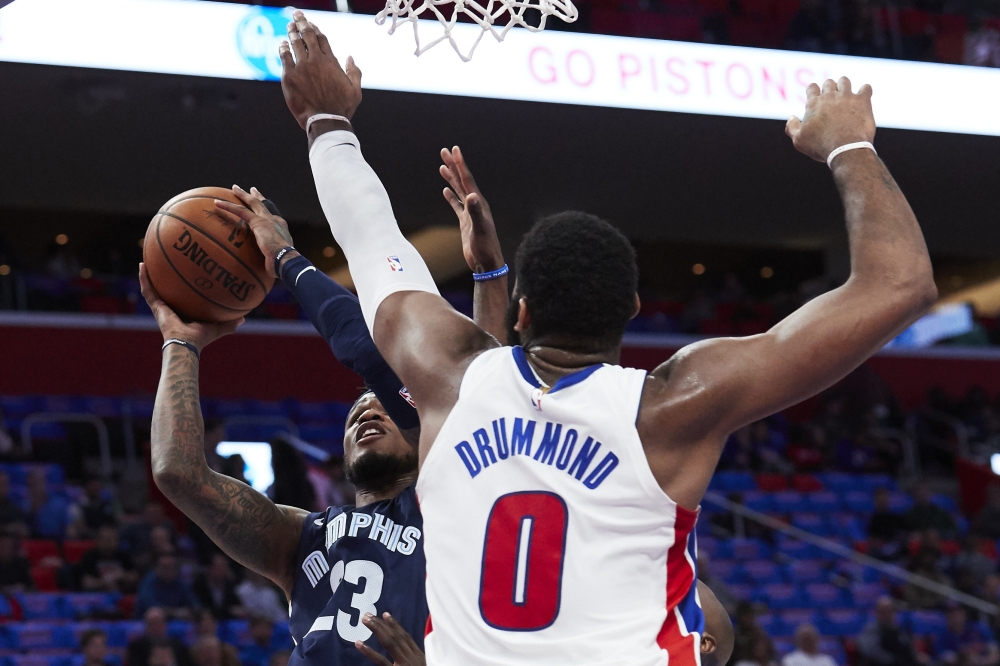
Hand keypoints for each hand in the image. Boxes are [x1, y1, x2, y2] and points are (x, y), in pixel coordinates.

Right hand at [139, 263, 242, 351]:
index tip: (184, 274)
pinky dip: (144, 278)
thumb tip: (244, 318)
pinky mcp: (155, 306)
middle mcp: (171, 308)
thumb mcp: (218, 327)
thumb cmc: (201, 338)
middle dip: (164, 277)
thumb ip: (230, 323)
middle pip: (166, 290)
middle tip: (164, 262)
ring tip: (146, 259)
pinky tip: (142, 265)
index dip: (181, 287)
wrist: (186, 344)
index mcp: (183, 312)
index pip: (182, 297)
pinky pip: (147, 290)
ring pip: (153, 287)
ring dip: (149, 274)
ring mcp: (161, 307)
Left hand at [215, 186, 294, 277]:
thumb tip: (266, 270)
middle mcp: (275, 220)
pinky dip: (227, 206)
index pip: (272, 215)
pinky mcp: (258, 222)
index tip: (262, 205)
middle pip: (264, 205)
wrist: (286, 260)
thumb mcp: (277, 259)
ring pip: (252, 203)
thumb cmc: (283, 265)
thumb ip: (270, 260)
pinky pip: (240, 211)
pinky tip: (217, 203)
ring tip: (234, 188)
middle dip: (256, 196)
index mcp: (280, 228)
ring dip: (242, 195)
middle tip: (251, 190)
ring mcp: (266, 220)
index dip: (266, 209)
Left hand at [279, 10, 361, 128]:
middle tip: (296, 15)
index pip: (321, 38)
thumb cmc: (342, 108)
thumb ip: (354, 72)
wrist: (326, 120)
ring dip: (291, 33)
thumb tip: (350, 57)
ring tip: (289, 26)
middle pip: (307, 35)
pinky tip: (282, 44)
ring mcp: (301, 67)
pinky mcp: (289, 76)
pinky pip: (284, 57)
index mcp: (331, 62)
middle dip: (301, 23)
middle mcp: (316, 60)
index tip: (310, 23)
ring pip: (295, 44)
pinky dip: (283, 48)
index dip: (315, 28)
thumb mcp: (356, 90)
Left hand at [354, 612, 425, 665]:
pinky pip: (381, 661)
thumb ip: (414, 660)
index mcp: (420, 657)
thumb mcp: (422, 665)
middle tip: (368, 614)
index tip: (385, 615)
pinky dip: (369, 651)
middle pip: (396, 637)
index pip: (406, 637)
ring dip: (377, 629)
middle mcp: (413, 658)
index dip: (395, 625)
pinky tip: (359, 644)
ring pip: (390, 643)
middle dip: (381, 624)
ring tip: (365, 620)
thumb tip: (404, 655)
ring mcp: (405, 665)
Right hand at [439, 146, 502, 272]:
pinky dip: (451, 197)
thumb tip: (471, 196)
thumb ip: (475, 212)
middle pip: (462, 181)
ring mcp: (470, 213)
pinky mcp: (466, 222)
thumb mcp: (480, 229)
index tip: (454, 150)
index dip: (460, 164)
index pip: (467, 179)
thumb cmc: (485, 248)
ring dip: (451, 178)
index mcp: (479, 203)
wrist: (487, 263)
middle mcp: (475, 205)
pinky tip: (445, 191)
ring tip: (442, 166)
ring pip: (459, 190)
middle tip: (444, 151)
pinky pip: (456, 205)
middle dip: (453, 166)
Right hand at [786, 77, 875, 163]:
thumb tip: (791, 117)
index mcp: (814, 104)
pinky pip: (866, 88)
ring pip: (844, 81)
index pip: (812, 87)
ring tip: (846, 94)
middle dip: (829, 88)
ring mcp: (847, 96)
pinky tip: (863, 97)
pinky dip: (864, 91)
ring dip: (844, 85)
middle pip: (828, 83)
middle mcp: (830, 96)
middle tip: (831, 98)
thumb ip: (792, 127)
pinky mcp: (862, 101)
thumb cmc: (820, 146)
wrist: (845, 149)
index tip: (816, 96)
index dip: (813, 90)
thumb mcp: (799, 141)